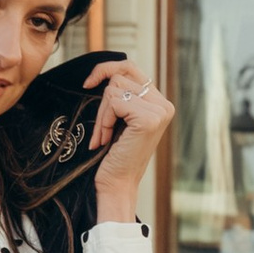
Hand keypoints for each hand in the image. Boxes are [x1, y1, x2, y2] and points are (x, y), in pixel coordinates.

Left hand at [88, 63, 173, 225]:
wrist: (117, 184)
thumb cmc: (114, 155)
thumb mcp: (121, 118)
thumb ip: (123, 94)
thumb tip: (106, 70)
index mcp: (161, 103)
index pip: (130, 68)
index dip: (106, 70)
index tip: (88, 84)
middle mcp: (165, 105)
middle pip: (121, 75)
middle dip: (103, 101)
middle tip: (101, 126)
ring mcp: (159, 111)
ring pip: (114, 89)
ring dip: (102, 114)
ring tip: (105, 136)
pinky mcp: (148, 119)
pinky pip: (113, 102)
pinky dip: (103, 120)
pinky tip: (107, 140)